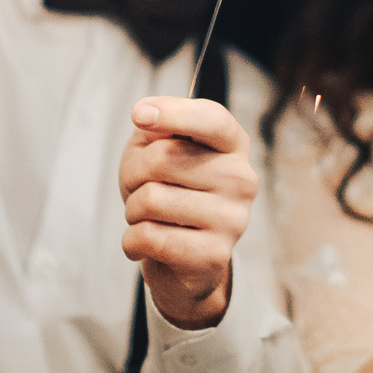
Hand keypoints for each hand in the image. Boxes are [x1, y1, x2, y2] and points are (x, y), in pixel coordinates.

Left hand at [120, 97, 257, 329]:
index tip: (139, 114)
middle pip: (162, 158)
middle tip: (140, 189)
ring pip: (151, 200)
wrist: (184, 259)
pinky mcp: (215, 255)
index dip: (173, 113)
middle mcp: (241, 179)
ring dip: (132, 211)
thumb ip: (156, 131)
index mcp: (232, 145)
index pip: (212, 119)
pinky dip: (131, 241)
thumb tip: (148, 117)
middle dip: (132, 175)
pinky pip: (149, 237)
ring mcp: (233, 219)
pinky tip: (144, 243)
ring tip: (147, 218)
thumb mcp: (159, 151)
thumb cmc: (171, 194)